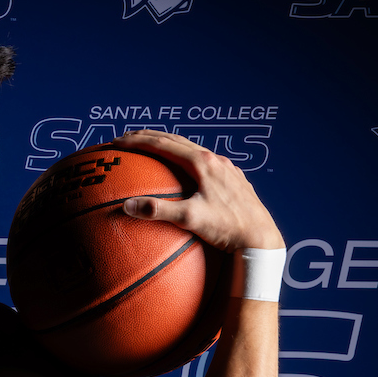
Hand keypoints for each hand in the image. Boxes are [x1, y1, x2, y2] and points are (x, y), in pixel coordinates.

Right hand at [115, 130, 283, 251]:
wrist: (260, 239)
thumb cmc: (227, 229)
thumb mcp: (189, 219)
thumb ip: (157, 210)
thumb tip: (126, 206)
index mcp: (202, 163)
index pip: (162, 144)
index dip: (137, 141)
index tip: (117, 142)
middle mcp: (215, 160)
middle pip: (175, 140)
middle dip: (149, 137)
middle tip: (127, 138)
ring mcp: (226, 169)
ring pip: (191, 148)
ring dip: (168, 145)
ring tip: (152, 148)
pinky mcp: (234, 180)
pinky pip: (205, 162)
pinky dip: (186, 158)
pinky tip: (184, 170)